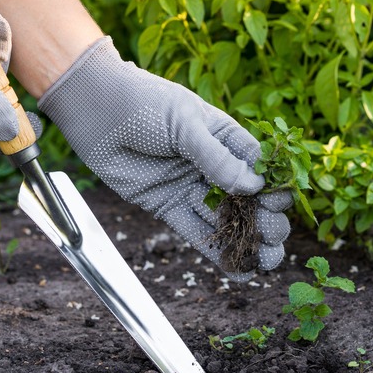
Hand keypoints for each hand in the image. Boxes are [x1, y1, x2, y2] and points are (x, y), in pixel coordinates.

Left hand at [38, 37, 292, 278]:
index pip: (259, 167)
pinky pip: (195, 232)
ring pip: (225, 219)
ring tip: (269, 262)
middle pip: (247, 198)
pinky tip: (238, 270)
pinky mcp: (167, 206)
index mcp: (224, 138)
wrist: (95, 109)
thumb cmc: (143, 102)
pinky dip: (215, 252)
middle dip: (265, 219)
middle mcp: (211, 164)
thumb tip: (253, 187)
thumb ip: (216, 157)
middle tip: (274, 236)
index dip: (272, 188)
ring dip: (247, 241)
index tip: (278, 204)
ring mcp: (189, 186)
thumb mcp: (185, 123)